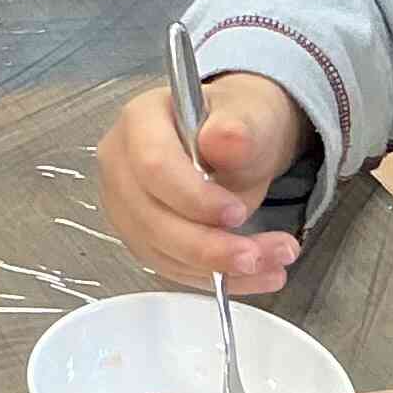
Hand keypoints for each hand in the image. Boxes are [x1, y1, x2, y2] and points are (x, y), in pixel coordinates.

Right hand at [98, 70, 308, 292]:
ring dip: (216, 268)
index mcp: (141, 120)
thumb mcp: (251, 115)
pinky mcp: (139, 235)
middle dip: (207, 246)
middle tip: (258, 255)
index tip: (237, 213)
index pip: (153, 166)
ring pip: (159, 250)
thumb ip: (239, 129)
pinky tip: (253, 275)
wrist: (237, 142)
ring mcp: (124, 203)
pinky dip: (214, 277)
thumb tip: (226, 139)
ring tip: (271, 265)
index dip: (194, 198)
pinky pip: (170, 266)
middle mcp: (121, 163)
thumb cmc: (238, 123)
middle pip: (151, 218)